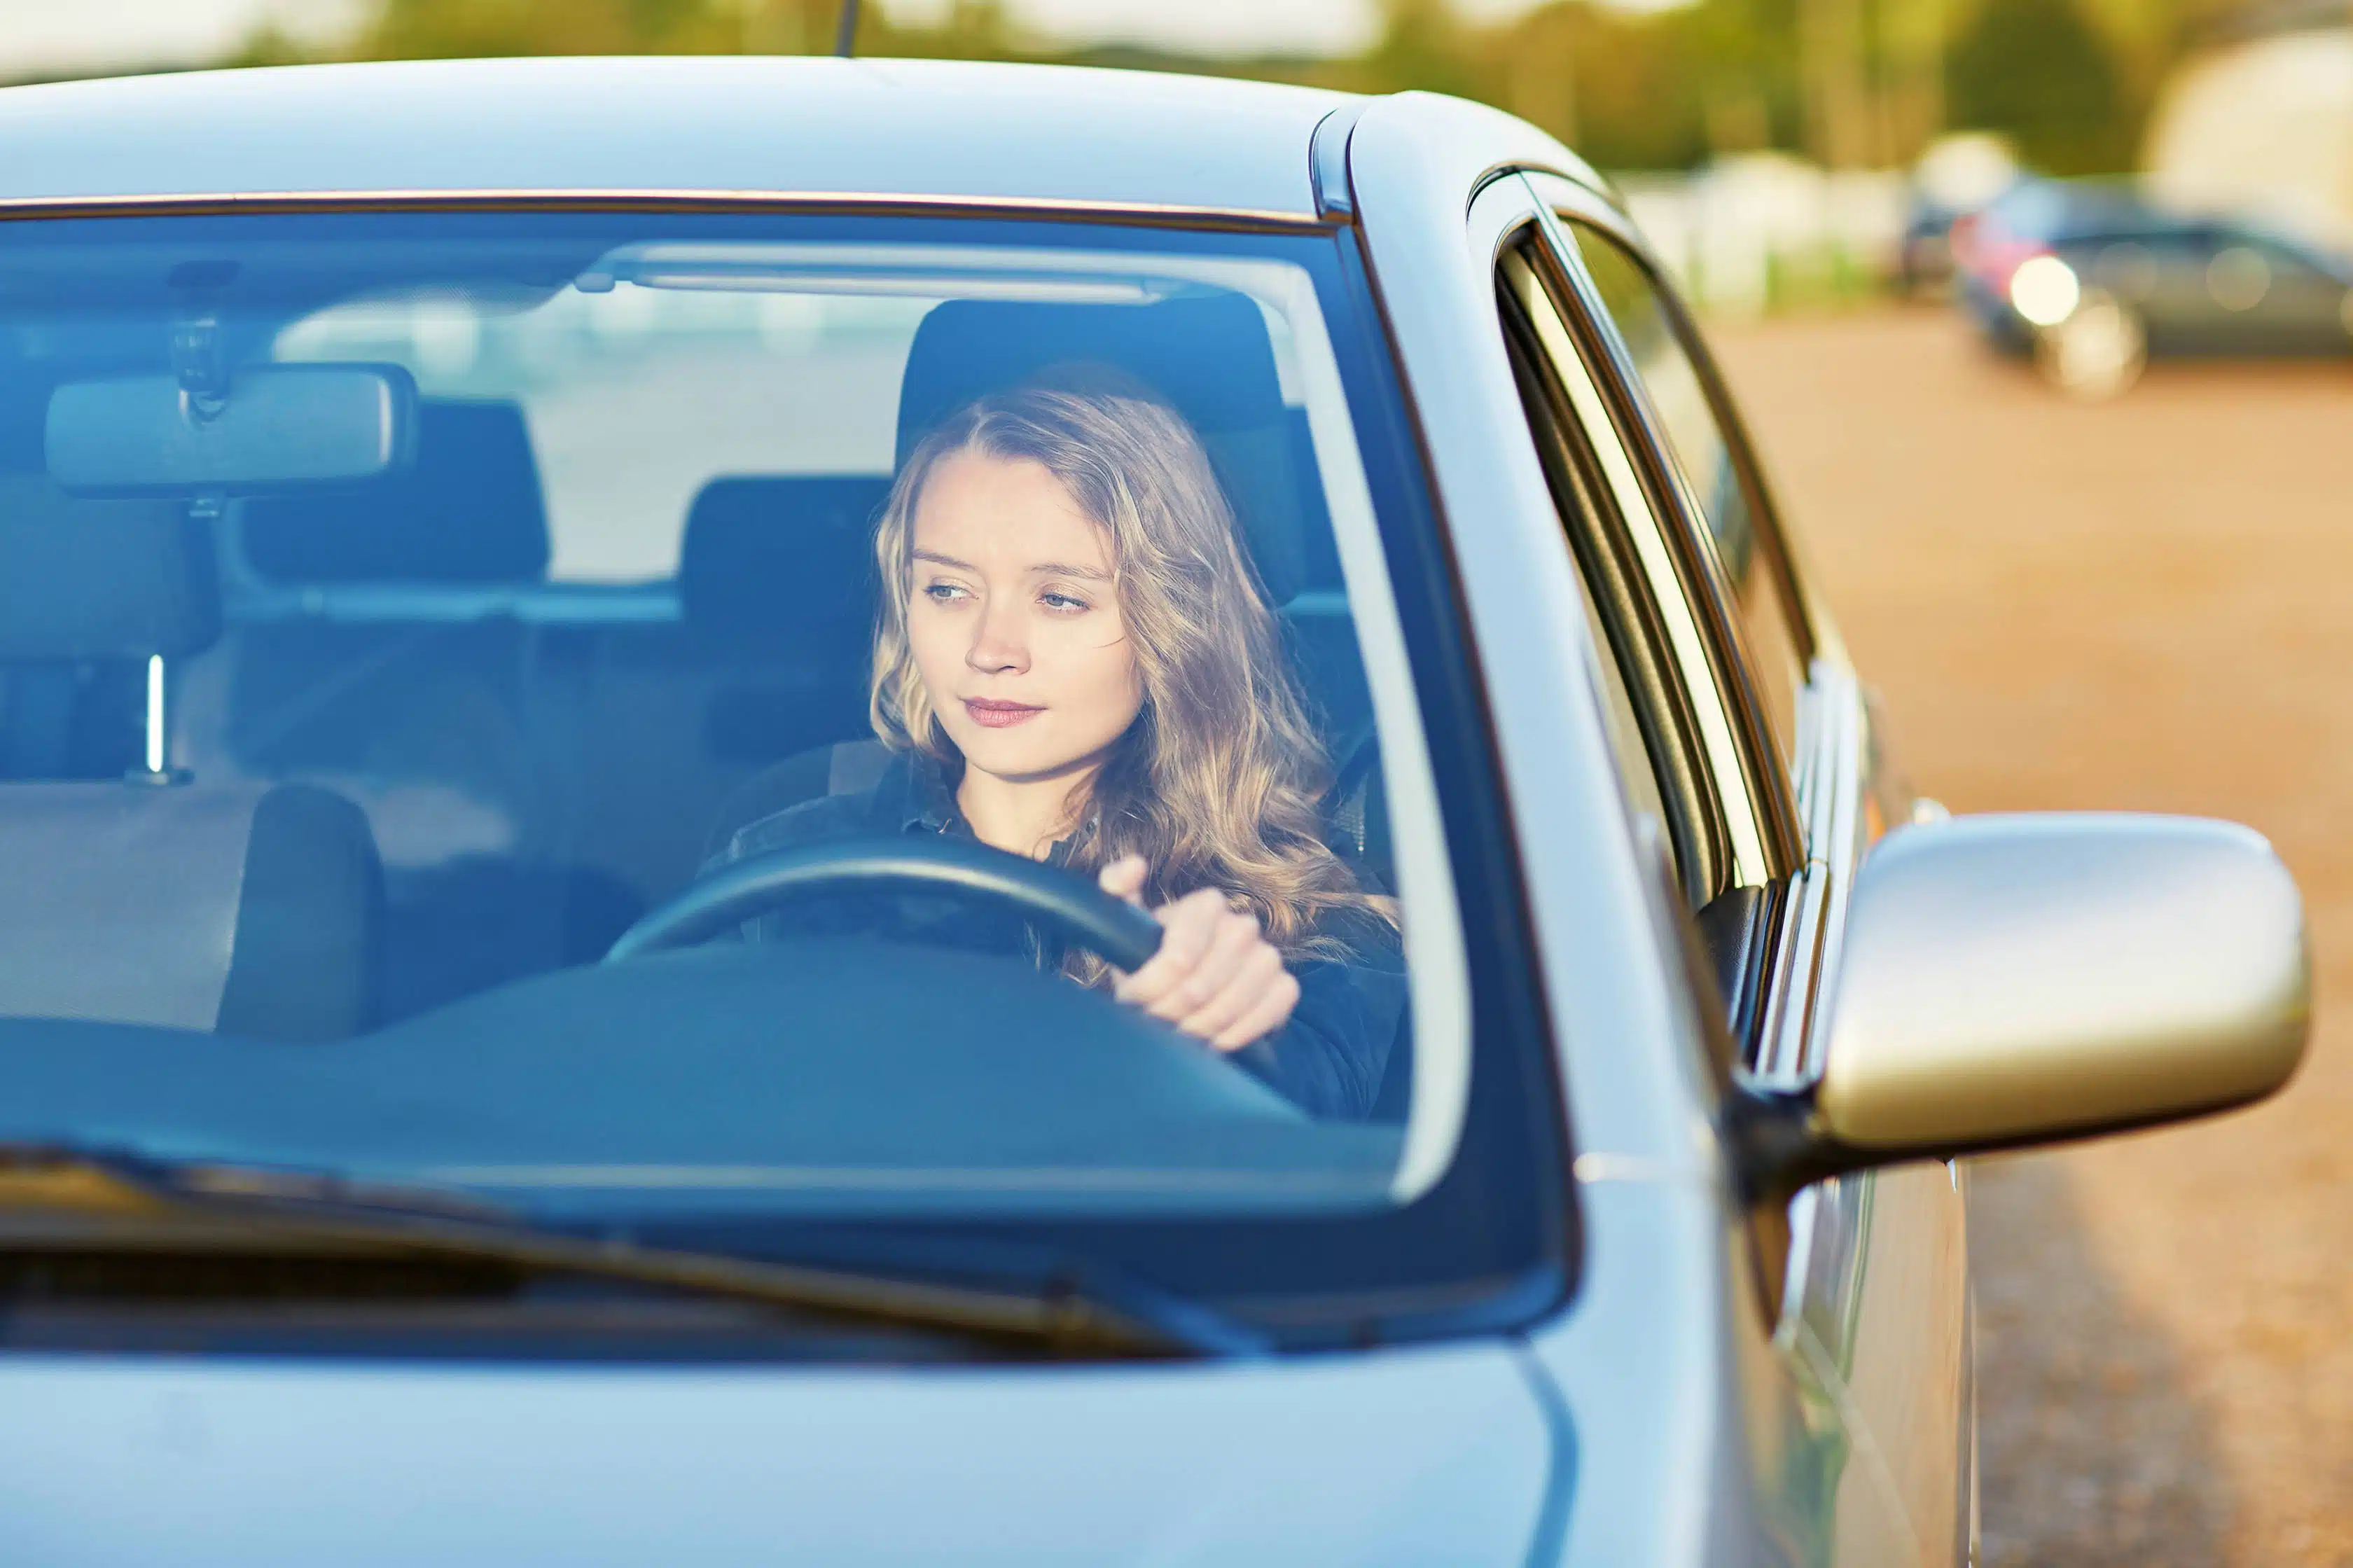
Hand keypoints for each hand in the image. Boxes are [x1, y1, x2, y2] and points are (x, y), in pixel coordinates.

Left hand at [1098, 854, 1300, 1050]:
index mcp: (1206, 904)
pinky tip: (1214, 1042)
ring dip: (1199, 1029)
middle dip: (1170, 1013)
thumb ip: (1116, 886)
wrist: (1186, 992)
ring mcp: (1268, 955)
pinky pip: (1267, 1014)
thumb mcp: (1127, 924)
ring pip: (1232, 1004)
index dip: (1151, 987)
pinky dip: (1236, 1034)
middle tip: (1153, 1024)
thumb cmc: (1151, 958)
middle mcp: (1243, 925)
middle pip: (1201, 986)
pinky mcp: (1285, 986)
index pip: (1178, 956)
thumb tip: (1134, 865)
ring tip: (1177, 1037)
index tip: (1133, 1001)